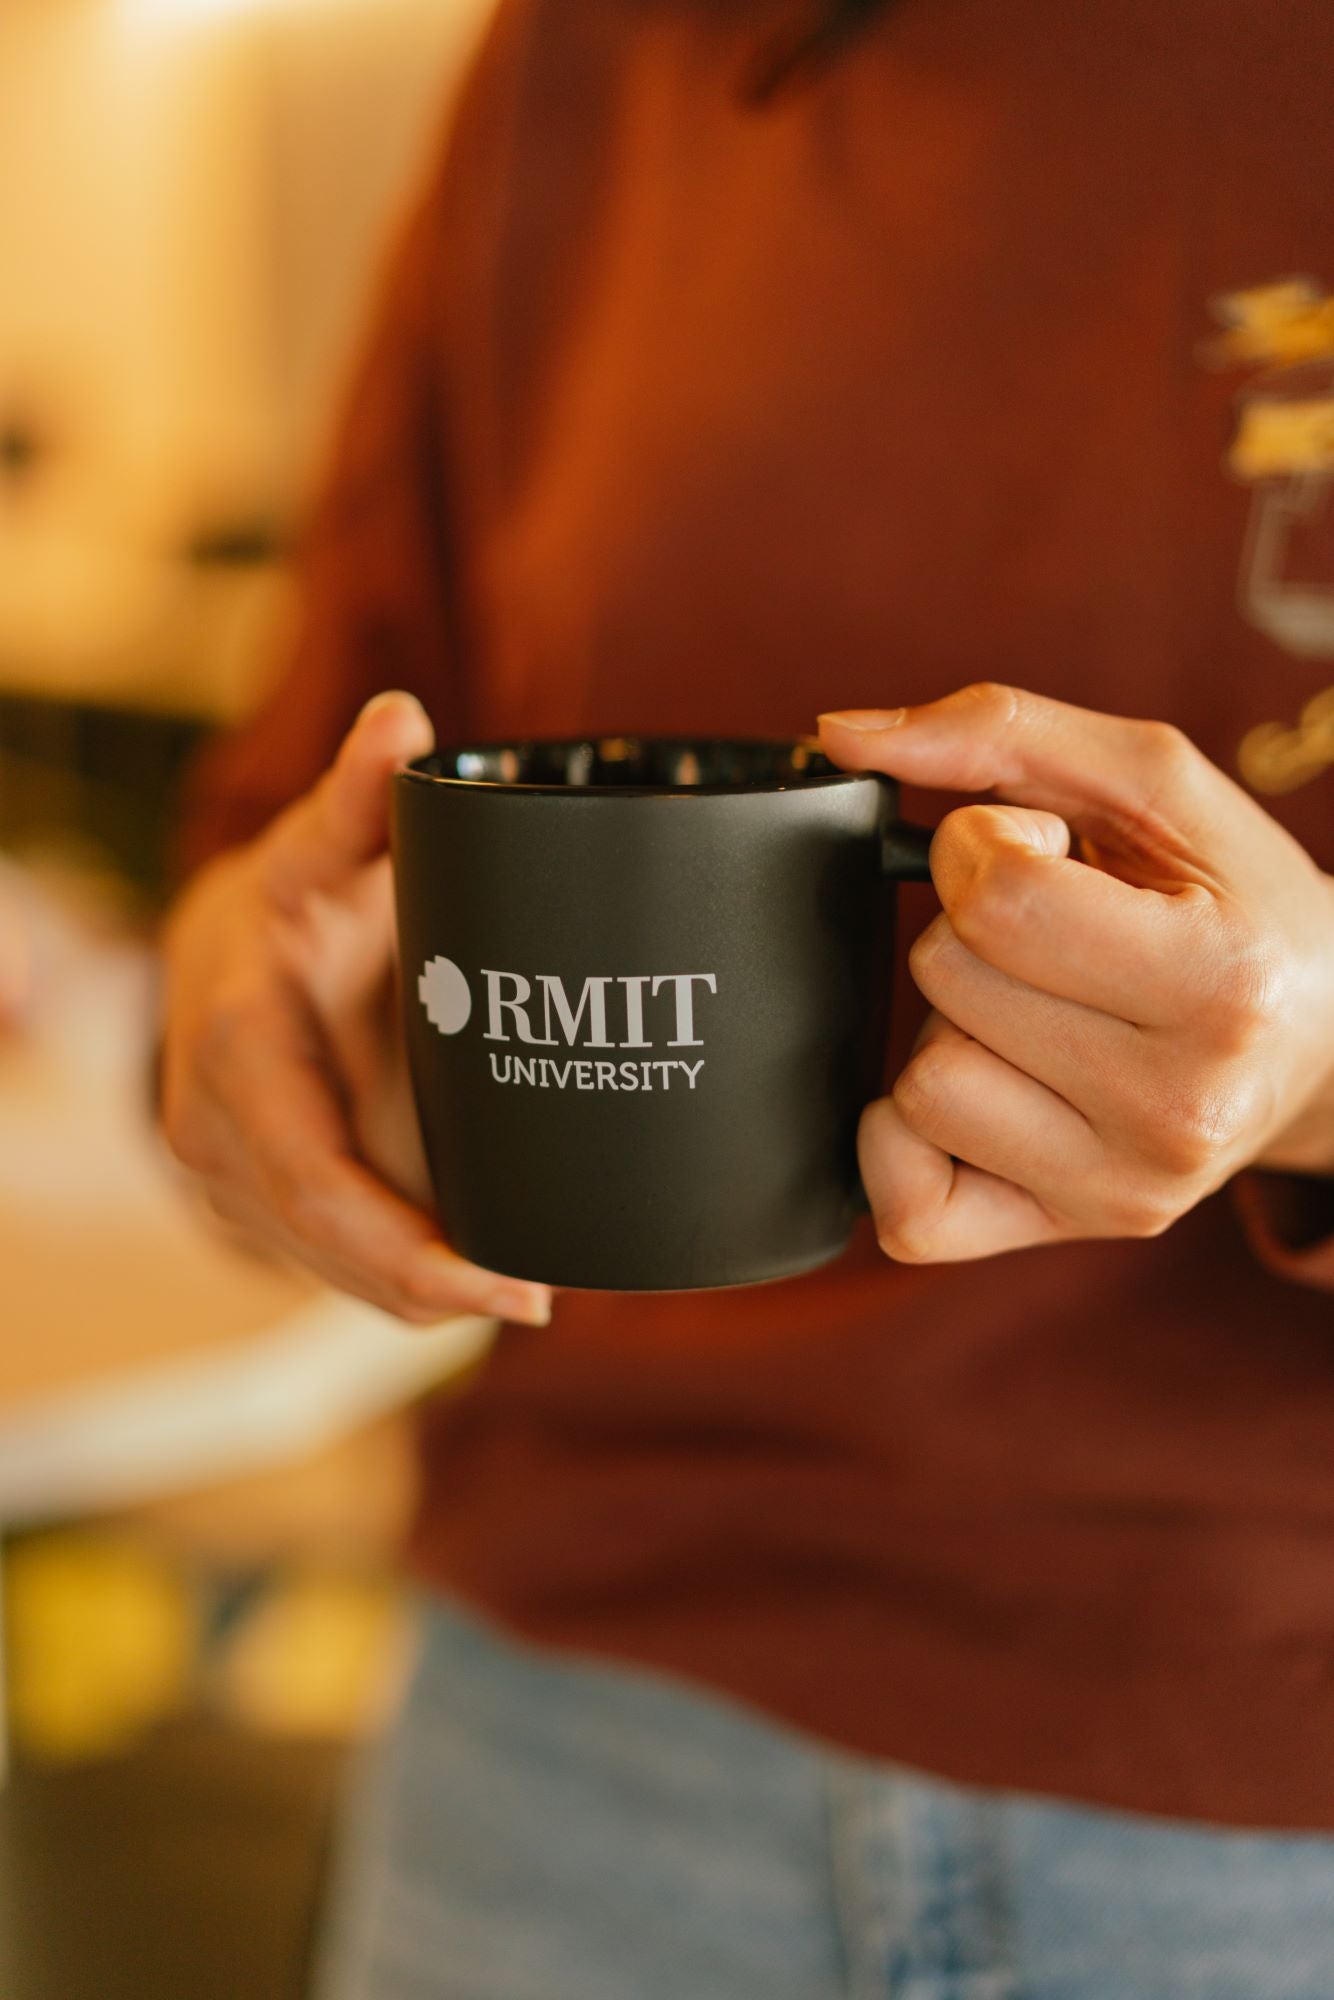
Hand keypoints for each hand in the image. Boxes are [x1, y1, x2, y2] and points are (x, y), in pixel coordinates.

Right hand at [161, 692, 551, 1324]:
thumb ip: (362, 797)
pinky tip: (467, 1284)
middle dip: (427, 1290)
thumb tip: (403, 717)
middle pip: (324, 1243)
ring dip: (415, 1295)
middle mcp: (213, 1126)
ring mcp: (222, 1172)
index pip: (316, 1180)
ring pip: (321, 1266)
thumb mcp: (322, 847)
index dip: (406, 1248)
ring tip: (521, 1293)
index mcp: (237, 1048)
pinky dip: (391, 1278)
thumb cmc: (293, 896)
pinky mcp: (249, 1198)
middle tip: (538, 1299)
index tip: (506, 1282)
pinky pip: (320, 1258)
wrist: (220, 942)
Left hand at [819, 684, 1333, 1262]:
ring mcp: (1120, 1190)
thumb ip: (1000, 729)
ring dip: (952, 1027)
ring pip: (921, 1086)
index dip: (984, 846)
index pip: (997, 899)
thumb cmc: (1231, 900)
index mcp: (1220, 983)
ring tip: (1038, 1011)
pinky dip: (908, 1139)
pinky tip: (985, 1086)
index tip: (1042, 852)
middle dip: (971, 931)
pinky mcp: (1062, 1234)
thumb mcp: (1155, 784)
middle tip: (1055, 937)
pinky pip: (907, 1211)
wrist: (1321, 1039)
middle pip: (945, 979)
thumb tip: (840, 735)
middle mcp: (1179, 1108)